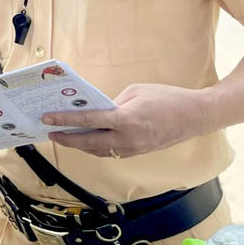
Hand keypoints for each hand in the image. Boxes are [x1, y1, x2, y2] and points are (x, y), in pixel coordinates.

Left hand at [44, 84, 210, 158]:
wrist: (195, 116)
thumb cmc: (166, 98)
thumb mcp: (135, 92)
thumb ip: (112, 103)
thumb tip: (94, 111)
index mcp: (126, 120)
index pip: (88, 122)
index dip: (65, 121)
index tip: (48, 119)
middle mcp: (128, 139)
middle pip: (89, 143)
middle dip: (67, 139)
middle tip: (50, 133)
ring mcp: (134, 149)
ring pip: (99, 151)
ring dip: (80, 146)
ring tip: (64, 136)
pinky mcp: (139, 152)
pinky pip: (111, 152)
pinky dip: (96, 147)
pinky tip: (86, 140)